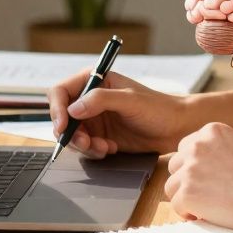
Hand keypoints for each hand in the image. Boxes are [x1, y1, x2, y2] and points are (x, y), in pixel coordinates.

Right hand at [47, 69, 191, 157]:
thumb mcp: (130, 100)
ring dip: (84, 144)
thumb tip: (73, 109)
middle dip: (71, 132)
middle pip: (63, 116)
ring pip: (72, 134)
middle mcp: (91, 99)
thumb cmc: (158, 108)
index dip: (57, 108)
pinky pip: (85, 147)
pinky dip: (94, 151)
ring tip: (104, 147)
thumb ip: (100, 100)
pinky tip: (110, 148)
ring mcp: (95, 119)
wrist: (176, 129)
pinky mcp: (101, 136)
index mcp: (95, 81)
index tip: (63, 125)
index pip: (61, 91)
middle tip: (86, 143)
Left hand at [164, 122, 232, 232]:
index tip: (207, 180)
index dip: (196, 166)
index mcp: (212, 131)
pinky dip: (189, 214)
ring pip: (172, 186)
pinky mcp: (188, 193)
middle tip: (206, 196)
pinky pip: (176, 206)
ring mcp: (190, 169)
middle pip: (176, 166)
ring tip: (206, 209)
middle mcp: (197, 146)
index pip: (187, 148)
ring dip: (186, 198)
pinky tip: (206, 217)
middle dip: (188, 181)